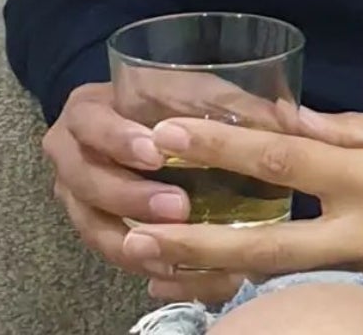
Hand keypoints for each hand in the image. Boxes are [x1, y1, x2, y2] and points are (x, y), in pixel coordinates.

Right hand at [42, 81, 243, 306]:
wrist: (129, 123)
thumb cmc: (166, 99)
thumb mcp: (192, 89)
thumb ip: (231, 102)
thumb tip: (293, 119)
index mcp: (87, 111)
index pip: (92, 125)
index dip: (119, 140)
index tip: (156, 152)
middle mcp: (69, 156)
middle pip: (87, 183)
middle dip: (132, 198)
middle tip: (178, 208)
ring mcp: (75, 197)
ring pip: (94, 228)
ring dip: (137, 242)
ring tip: (180, 254)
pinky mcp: (92, 228)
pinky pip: (110, 253)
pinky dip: (144, 263)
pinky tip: (177, 272)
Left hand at [121, 111, 362, 301]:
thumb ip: (353, 131)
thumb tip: (292, 118)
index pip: (285, 157)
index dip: (223, 145)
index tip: (171, 132)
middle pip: (263, 242)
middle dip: (193, 237)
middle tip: (132, 229)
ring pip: (277, 278)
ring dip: (212, 273)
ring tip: (153, 266)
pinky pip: (309, 290)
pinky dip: (262, 286)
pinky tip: (223, 284)